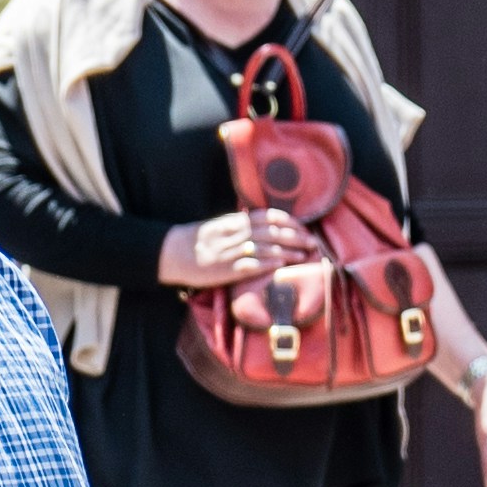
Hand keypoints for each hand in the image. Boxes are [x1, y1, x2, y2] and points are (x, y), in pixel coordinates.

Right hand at [161, 207, 313, 290]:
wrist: (174, 252)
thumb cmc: (201, 240)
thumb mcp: (223, 225)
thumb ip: (245, 225)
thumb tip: (269, 225)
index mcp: (237, 221)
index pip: (270, 217)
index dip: (290, 223)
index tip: (305, 229)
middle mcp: (237, 233)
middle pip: (273, 232)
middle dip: (296, 237)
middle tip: (313, 243)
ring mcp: (232, 251)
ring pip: (266, 247)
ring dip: (288, 251)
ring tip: (304, 256)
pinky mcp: (226, 269)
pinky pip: (250, 264)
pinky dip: (268, 263)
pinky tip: (282, 265)